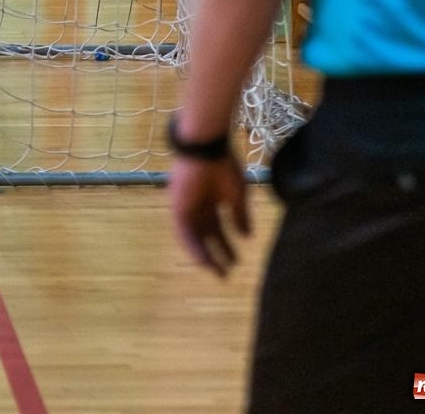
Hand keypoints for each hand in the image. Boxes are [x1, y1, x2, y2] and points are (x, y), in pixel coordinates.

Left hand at [168, 154, 251, 277]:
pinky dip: (192, 247)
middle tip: (226, 274)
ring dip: (204, 255)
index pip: (217, 230)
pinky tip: (203, 260)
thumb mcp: (237, 195)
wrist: (206, 149)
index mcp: (211, 202)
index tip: (237, 262)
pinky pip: (183, 232)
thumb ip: (240, 216)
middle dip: (216, 255)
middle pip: (206, 237)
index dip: (227, 246)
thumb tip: (247, 237)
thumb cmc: (223, 166)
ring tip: (216, 271)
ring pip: (194, 238)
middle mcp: (198, 207)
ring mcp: (186, 207)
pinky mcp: (177, 207)